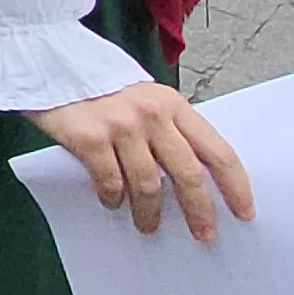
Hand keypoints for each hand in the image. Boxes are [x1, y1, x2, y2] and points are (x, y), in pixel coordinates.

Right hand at [28, 81, 255, 241]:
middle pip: (188, 175)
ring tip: (148, 226)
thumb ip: (168, 128)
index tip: (243, 212)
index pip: (218, 152)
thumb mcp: (145, 98)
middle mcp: (153, 115)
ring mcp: (121, 126)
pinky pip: (110, 182)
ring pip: (149, 185)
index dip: (235, 187)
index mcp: (174, 105)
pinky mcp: (90, 137)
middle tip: (203, 234)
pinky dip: (113, 199)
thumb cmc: (100, 85)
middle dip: (199, 211)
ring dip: (150, 213)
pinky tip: (111, 203)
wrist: (50, 60)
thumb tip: (190, 177)